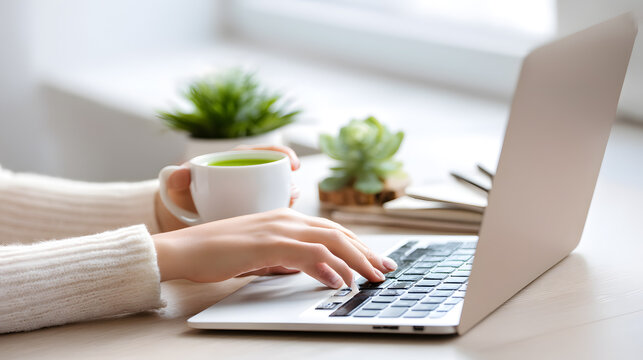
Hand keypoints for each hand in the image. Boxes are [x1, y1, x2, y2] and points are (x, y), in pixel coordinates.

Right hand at [152, 208, 397, 287]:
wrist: (184, 249)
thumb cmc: (218, 252)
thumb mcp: (261, 254)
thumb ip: (287, 259)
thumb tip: (313, 270)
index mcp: (285, 219)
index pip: (331, 230)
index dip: (357, 245)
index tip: (375, 261)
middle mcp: (286, 219)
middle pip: (338, 233)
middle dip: (366, 252)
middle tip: (386, 270)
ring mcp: (277, 229)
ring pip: (329, 241)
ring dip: (355, 260)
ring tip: (372, 277)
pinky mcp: (267, 244)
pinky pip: (306, 254)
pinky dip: (327, 267)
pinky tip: (339, 282)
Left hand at [155, 145, 301, 232]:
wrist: (182, 216)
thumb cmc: (185, 193)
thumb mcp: (178, 184)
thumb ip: (175, 178)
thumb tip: (176, 175)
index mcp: (237, 161)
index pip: (266, 152)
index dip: (283, 154)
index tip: (291, 163)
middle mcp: (251, 176)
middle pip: (278, 175)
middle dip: (291, 182)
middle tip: (292, 192)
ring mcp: (255, 196)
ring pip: (278, 195)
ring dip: (288, 200)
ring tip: (286, 208)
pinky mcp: (255, 215)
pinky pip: (271, 215)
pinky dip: (279, 220)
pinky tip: (279, 228)